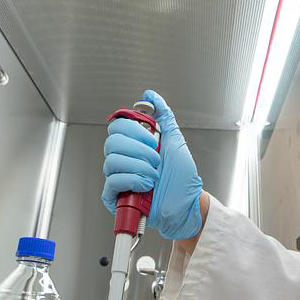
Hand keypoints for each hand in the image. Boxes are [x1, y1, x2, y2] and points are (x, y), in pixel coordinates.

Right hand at [102, 90, 203, 239]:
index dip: (134, 130)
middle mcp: (123, 159)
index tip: (153, 138)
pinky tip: (146, 185)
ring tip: (154, 175)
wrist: (188, 204)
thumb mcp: (175, 140)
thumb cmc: (183, 177)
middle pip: (111, 142)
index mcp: (133, 145)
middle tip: (156, 159)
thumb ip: (163, 115)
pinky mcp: (116, 197)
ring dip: (139, 167)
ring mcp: (118, 177)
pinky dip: (133, 180)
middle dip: (139, 149)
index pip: (117, 126)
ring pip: (112, 161)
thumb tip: (151, 95)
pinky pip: (112, 182)